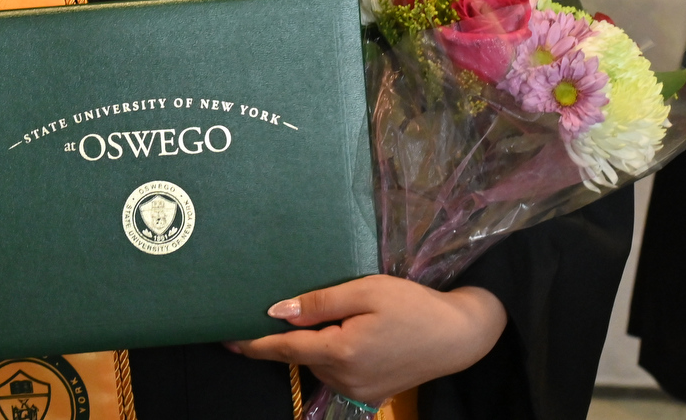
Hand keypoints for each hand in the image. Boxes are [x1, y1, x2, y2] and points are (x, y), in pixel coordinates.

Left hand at [230, 276, 506, 404]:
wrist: (459, 336)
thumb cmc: (414, 306)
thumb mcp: (367, 290)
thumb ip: (320, 303)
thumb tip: (278, 312)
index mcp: (342, 351)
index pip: (284, 348)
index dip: (253, 343)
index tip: (226, 338)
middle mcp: (345, 378)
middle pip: (301, 355)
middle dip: (291, 336)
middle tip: (291, 311)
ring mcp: (358, 391)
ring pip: (318, 364)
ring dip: (315, 345)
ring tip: (333, 318)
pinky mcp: (370, 395)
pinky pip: (337, 373)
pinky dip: (332, 356)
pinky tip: (349, 336)